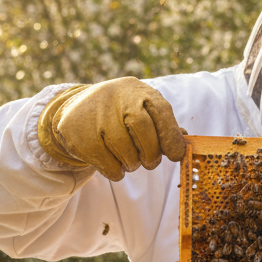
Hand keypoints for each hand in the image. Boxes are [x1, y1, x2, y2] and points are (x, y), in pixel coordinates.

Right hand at [37, 78, 185, 180]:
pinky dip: (115, 171)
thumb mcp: (143, 111)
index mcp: (137, 91)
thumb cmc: (120, 114)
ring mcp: (95, 115)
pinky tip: (114, 163)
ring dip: (132, 163)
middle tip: (150, 162)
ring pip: (124, 150)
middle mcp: (116, 97)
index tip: (176, 155)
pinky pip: (106, 163)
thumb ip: (164, 126)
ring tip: (129, 160)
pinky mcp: (78, 134)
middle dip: (151, 153)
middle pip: (142, 129)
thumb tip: (185, 145)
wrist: (76, 110)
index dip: (171, 136)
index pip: (161, 111)